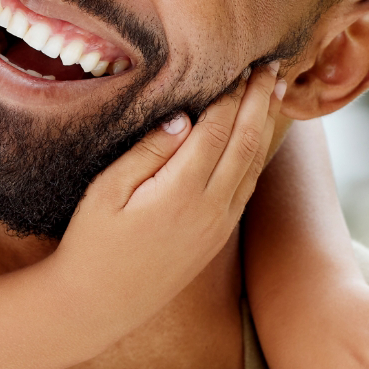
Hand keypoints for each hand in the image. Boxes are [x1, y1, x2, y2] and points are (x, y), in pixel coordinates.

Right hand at [49, 62, 286, 333]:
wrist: (100, 305)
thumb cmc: (93, 242)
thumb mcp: (107, 191)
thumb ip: (146, 152)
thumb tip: (183, 118)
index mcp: (181, 191)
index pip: (218, 130)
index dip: (232, 95)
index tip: (241, 64)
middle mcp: (210, 208)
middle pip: (246, 142)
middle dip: (260, 101)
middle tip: (271, 66)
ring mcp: (218, 225)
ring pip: (253, 165)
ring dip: (266, 125)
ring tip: (275, 92)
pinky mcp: (217, 237)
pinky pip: (247, 188)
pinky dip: (257, 155)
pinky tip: (258, 137)